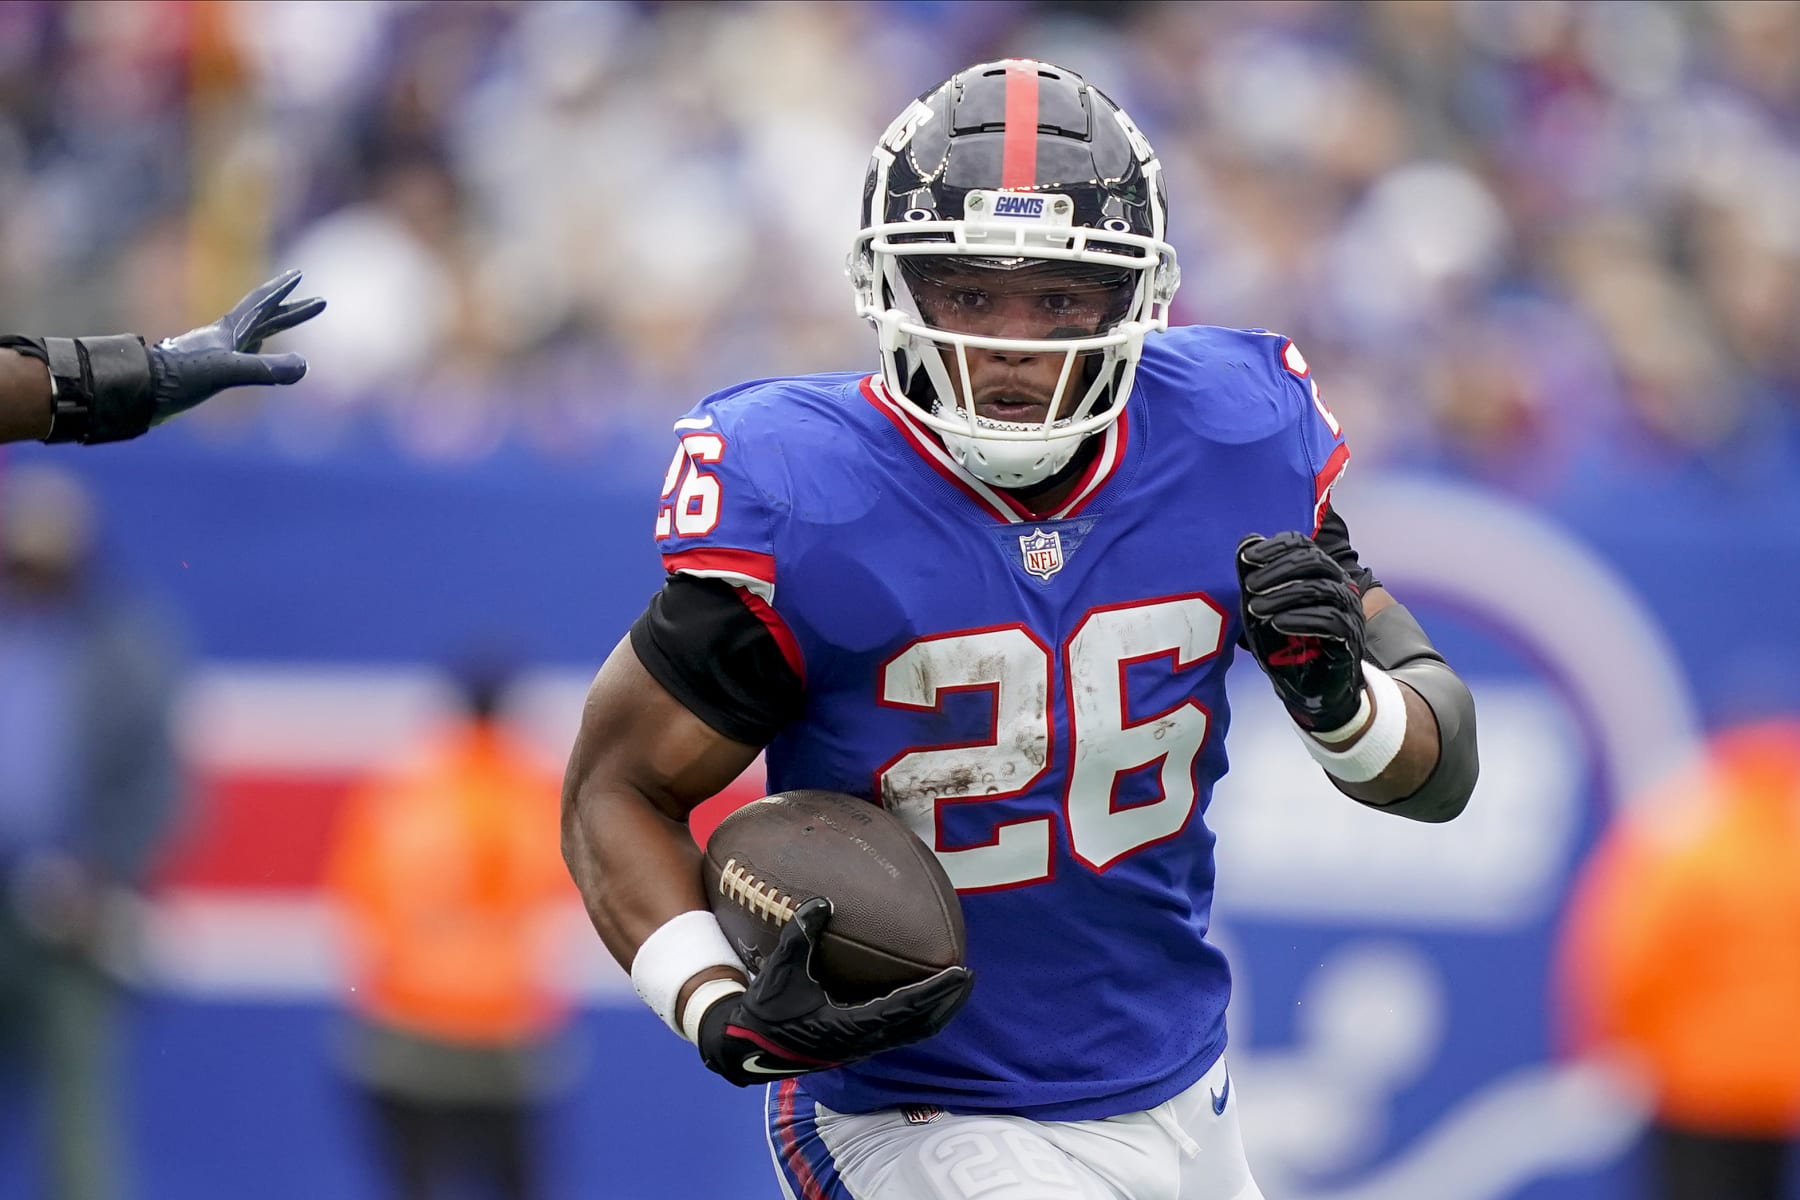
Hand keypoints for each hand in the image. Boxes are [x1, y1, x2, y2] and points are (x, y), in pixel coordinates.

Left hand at [147, 270, 324, 422]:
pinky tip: (256, 351)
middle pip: (265, 318)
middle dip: (292, 310)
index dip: (281, 290)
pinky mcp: (208, 369)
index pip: (261, 304)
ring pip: (253, 333)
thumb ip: (265, 368)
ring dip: (275, 325)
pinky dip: (257, 347)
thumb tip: (304, 365)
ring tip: (287, 321)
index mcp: (227, 331)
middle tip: (318, 302)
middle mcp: (223, 337)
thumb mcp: (226, 372)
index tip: (299, 275)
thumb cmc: (178, 379)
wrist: (139, 392)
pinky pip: (242, 352)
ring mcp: (215, 352)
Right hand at [696, 898, 973, 1086]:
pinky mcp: (858, 1046)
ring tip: (955, 986)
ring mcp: (862, 1047)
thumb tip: (823, 902)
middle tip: (968, 975)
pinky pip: (899, 1032)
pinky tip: (924, 997)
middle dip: (947, 1002)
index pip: (905, 1008)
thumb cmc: (766, 1008)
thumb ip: (801, 935)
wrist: (748, 1046)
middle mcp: (862, 1042)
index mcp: (848, 1027)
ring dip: (937, 1010)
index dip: (935, 991)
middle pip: (920, 1025)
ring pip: (912, 1032)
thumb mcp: (782, 971)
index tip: (960, 973)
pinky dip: (919, 1015)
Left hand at [1236, 531, 1365, 731]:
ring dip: (1284, 595)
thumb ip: (1256, 578)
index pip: (1302, 545)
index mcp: (1318, 573)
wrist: (1308, 689)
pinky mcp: (1350, 637)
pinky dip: (1301, 619)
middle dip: (1278, 570)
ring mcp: (1348, 611)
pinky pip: (1332, 621)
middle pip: (1315, 561)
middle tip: (1250, 585)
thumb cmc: (1285, 645)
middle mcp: (1339, 586)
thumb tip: (1246, 539)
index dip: (1275, 547)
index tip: (1247, 557)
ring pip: (1322, 589)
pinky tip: (1277, 623)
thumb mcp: (1262, 610)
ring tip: (1255, 608)